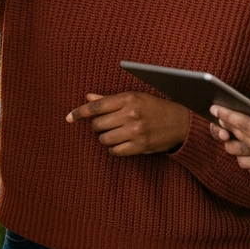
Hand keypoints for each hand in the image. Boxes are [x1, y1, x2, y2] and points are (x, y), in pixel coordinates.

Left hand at [66, 92, 189, 155]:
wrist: (180, 122)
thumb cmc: (155, 107)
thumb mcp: (134, 98)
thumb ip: (109, 100)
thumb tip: (87, 97)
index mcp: (128, 98)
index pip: (97, 106)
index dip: (80, 112)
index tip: (69, 117)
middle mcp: (131, 114)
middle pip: (97, 124)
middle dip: (97, 126)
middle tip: (106, 125)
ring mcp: (135, 131)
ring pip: (104, 139)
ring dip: (105, 138)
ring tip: (115, 134)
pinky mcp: (140, 146)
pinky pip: (115, 151)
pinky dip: (114, 148)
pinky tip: (121, 143)